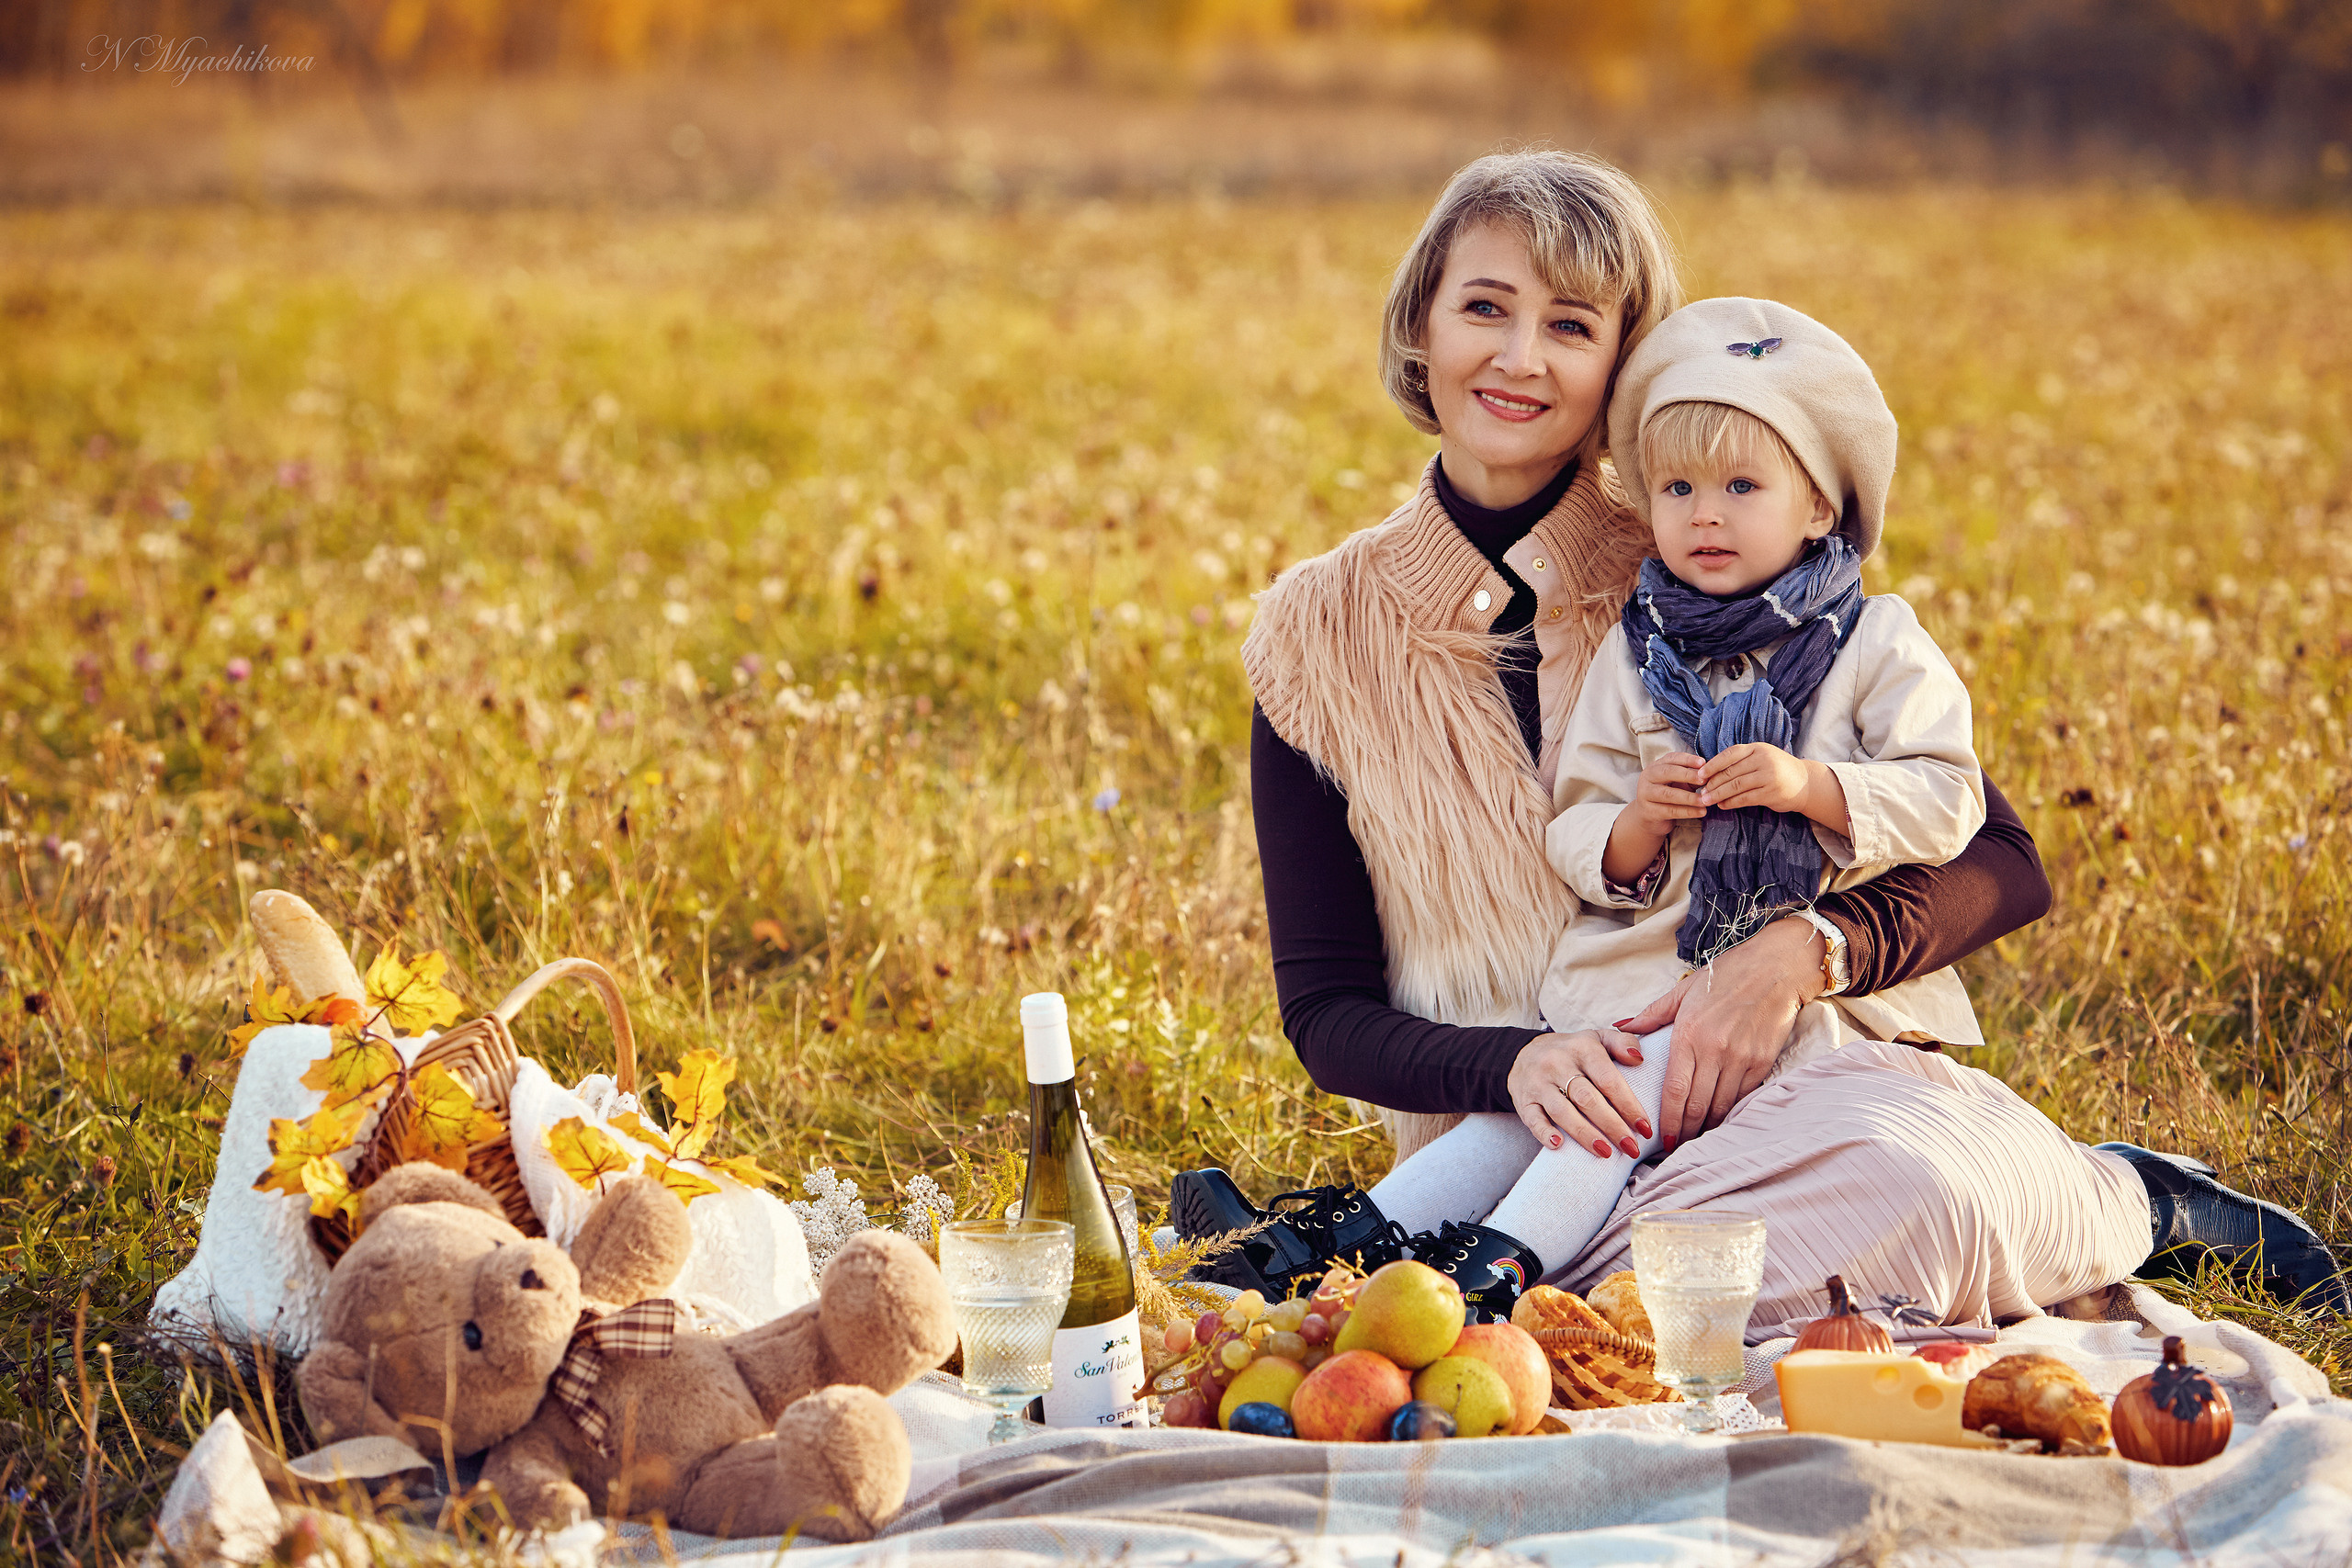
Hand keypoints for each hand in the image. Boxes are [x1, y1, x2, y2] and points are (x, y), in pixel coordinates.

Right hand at [1507, 1029, 1654, 1159]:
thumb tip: (1639, 1058)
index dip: (1628, 1105)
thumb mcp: (1597, 1038)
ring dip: (1585, 1134)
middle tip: (1631, 1148)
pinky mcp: (1524, 1101)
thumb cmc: (1571, 1052)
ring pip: (1562, 1111)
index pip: (1608, 1079)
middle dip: (1612, 1125)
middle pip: (1587, 1098)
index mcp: (1581, 1048)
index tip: (1644, 1128)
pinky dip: (1544, 1132)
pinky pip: (1532, 1119)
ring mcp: (1538, 1083)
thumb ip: (1622, 1043)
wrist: (1523, 1053)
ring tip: (1606, 1152)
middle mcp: (1558, 1064)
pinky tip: (1559, 1144)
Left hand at [1617, 916, 1824, 1146]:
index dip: (1667, 1121)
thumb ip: (1651, 1016)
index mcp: (1690, 1035)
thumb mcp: (1682, 991)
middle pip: (1696, 1106)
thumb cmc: (1725, 976)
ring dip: (1706, 1128)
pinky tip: (1720, 1122)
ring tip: (1694, 1141)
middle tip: (1674, 1149)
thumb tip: (1621, 1029)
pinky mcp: (1763, 1062)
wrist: (1775, 968)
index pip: (1674, 1091)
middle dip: (1684, 1132)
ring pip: (1720, 1106)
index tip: (1661, 1140)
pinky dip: (1729, 1113)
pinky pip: (1742, 1097)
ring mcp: (1742, 1059)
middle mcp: (1716, 1051)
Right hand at [1630, 752, 1707, 834]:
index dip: (1687, 760)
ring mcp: (1645, 795)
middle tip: (1704, 780)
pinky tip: (1701, 812)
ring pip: (1668, 794)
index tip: (1703, 763)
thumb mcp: (1678, 783)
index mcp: (1655, 767)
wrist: (1648, 817)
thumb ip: (1691, 777)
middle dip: (1687, 775)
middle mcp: (1648, 778)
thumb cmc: (1667, 796)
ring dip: (1689, 797)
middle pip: (1667, 772)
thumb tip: (1709, 774)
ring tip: (1704, 800)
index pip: (1671, 758)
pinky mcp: (1649, 812)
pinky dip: (1687, 812)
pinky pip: (1670, 811)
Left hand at [1698, 743, 1814, 812]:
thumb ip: (1741, 761)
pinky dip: (1731, 803)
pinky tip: (1722, 805)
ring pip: (1736, 786)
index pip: (1730, 754)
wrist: (1805, 783)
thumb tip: (1710, 771)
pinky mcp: (1771, 793)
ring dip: (1718, 794)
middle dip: (1712, 783)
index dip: (1712, 765)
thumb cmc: (1776, 770)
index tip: (1699, 775)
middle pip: (1731, 772)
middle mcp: (1763, 760)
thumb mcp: (1761, 757)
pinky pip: (1745, 798)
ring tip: (1707, 800)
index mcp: (1757, 748)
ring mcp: (1768, 776)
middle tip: (1700, 792)